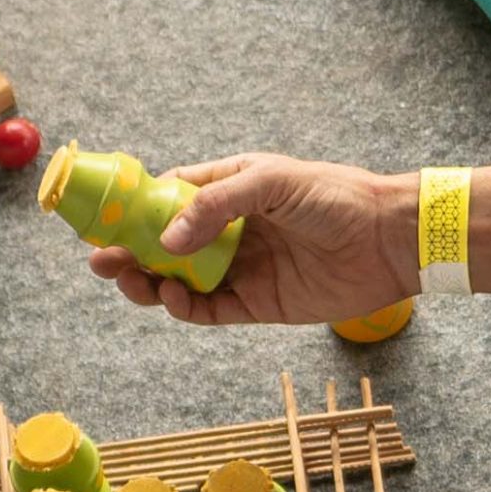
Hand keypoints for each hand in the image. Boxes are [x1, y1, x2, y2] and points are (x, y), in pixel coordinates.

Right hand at [91, 153, 412, 325]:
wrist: (390, 241)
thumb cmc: (337, 197)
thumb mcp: (271, 182)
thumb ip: (215, 206)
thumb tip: (166, 241)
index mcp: (232, 189)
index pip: (170, 197)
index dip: (136, 210)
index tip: (104, 220)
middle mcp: (232, 229)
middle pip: (166, 244)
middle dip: (130, 252)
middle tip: (99, 262)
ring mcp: (242, 268)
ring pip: (180, 279)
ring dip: (150, 282)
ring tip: (130, 281)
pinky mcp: (258, 303)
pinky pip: (209, 309)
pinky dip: (185, 307)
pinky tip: (174, 297)